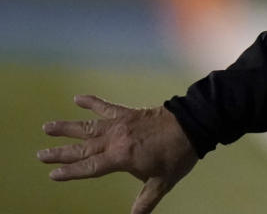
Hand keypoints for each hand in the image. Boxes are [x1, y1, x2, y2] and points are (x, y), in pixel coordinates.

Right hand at [38, 94, 198, 213]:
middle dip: (61, 153)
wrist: (193, 125)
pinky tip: (78, 98)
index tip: (52, 174)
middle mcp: (117, 139)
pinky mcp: (129, 113)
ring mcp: (122, 123)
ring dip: (67, 127)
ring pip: (88, 126)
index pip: (90, 168)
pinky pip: (107, 106)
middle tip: (40, 154)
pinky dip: (92, 102)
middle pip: (83, 148)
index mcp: (122, 157)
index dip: (71, 172)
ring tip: (47, 127)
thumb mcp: (162, 182)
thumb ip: (145, 201)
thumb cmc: (178, 155)